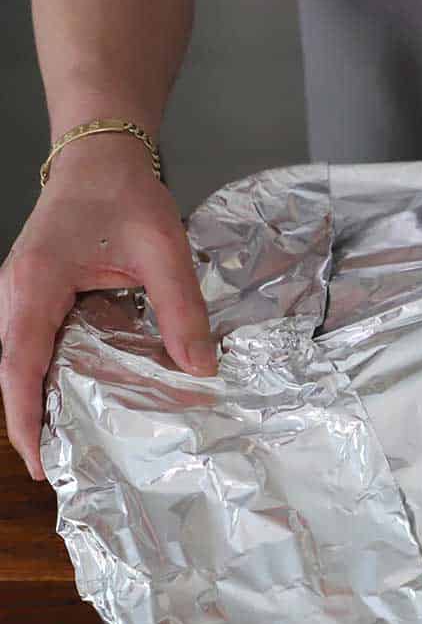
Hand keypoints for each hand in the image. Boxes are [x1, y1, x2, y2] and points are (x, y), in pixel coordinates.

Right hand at [0, 134, 216, 479]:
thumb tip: (201, 367)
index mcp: (34, 286)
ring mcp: (24, 294)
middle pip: (14, 373)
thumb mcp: (164, 251)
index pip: (18, 367)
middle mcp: (17, 295)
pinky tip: (88, 395)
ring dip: (43, 400)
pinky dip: (56, 373)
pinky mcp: (40, 293)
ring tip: (75, 443)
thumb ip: (181, 310)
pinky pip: (40, 343)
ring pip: (24, 361)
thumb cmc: (126, 194)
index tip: (37, 463)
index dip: (25, 419)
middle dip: (33, 421)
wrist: (103, 155)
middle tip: (65, 468)